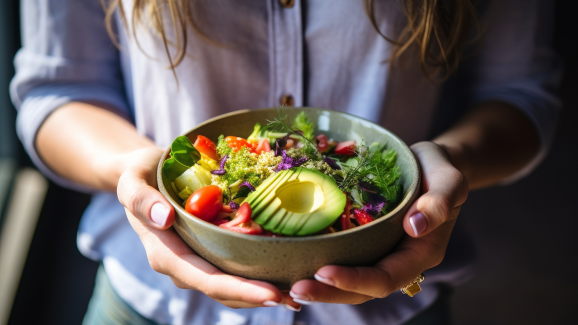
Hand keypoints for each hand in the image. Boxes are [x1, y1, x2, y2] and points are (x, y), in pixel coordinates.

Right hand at [117, 147, 300, 309]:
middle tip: (297, 299)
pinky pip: (233, 268)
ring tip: (299, 294)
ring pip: (231, 286)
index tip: (272, 294)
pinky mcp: (208, 252)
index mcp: (165, 254)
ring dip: (262, 292)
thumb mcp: (132, 179)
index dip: (239, 289)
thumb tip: (163, 217)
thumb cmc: (140, 174)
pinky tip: (284, 272)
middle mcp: (182, 265)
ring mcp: (196, 261)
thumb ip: (141, 199)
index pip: (206, 280)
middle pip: (224, 290)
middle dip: (259, 296)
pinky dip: (257, 274)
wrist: (144, 174)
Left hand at [289, 141, 468, 303]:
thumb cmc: (440, 170)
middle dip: (329, 292)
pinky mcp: (365, 243)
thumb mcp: (449, 181)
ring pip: (350, 283)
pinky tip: (294, 264)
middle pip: (363, 290)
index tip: (324, 272)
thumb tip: (415, 226)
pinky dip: (320, 267)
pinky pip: (343, 260)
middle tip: (295, 289)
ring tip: (289, 287)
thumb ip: (439, 202)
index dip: (355, 280)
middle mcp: (398, 261)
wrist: (431, 164)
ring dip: (321, 287)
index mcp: (420, 254)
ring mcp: (380, 254)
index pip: (386, 278)